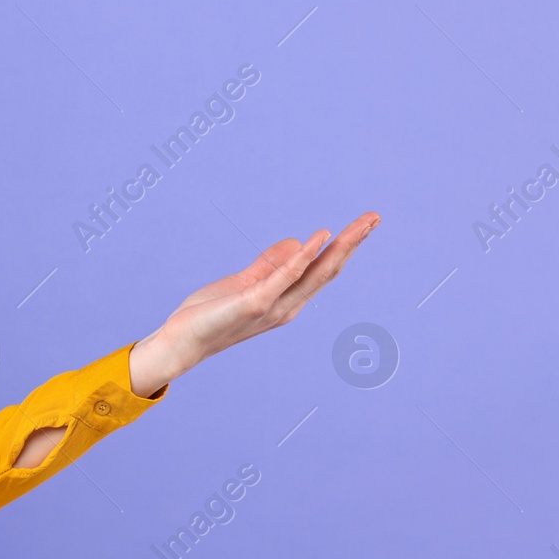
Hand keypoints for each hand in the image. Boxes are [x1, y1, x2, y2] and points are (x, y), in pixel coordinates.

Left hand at [129, 211, 381, 394]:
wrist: (183, 342)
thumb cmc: (210, 314)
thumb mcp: (244, 283)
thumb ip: (269, 265)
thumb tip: (297, 242)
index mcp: (286, 300)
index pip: (322, 270)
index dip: (343, 246)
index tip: (363, 223)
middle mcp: (288, 306)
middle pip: (328, 270)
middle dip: (352, 242)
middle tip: (374, 217)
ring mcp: (274, 307)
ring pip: (316, 273)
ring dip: (340, 246)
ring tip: (362, 224)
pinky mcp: (255, 303)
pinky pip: (283, 277)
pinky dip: (303, 257)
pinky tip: (319, 238)